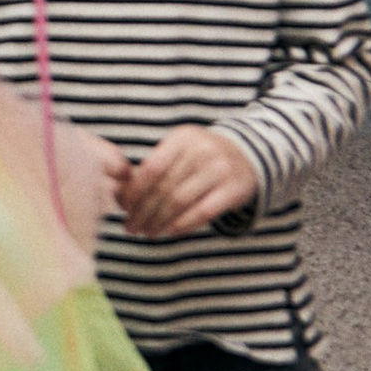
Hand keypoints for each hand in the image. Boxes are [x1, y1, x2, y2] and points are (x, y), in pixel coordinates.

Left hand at [118, 126, 260, 237]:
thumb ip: (154, 168)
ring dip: (159, 221)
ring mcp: (220, 169)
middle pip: (164, 188)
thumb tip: (122, 198)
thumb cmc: (200, 157)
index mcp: (182, 138)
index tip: (124, 208)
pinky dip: (183, 225)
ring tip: (147, 232)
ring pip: (180, 202)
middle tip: (131, 227)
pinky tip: (169, 232)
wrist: (248, 154)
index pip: (151, 168)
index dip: (135, 192)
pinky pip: (203, 212)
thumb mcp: (180, 151)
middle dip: (143, 212)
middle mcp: (202, 150)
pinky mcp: (234, 189)